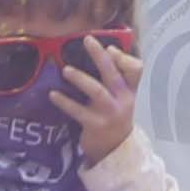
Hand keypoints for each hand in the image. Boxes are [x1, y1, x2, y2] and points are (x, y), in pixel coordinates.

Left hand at [53, 29, 142, 166]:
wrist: (114, 149)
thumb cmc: (114, 116)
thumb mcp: (120, 97)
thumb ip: (115, 77)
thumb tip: (104, 51)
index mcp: (130, 91)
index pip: (136, 70)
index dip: (123, 57)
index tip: (109, 48)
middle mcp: (122, 100)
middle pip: (113, 74)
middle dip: (100, 56)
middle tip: (87, 40)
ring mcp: (109, 113)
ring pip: (97, 91)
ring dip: (81, 79)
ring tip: (66, 70)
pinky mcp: (95, 125)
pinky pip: (78, 111)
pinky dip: (65, 102)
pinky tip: (53, 94)